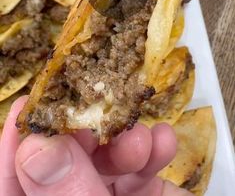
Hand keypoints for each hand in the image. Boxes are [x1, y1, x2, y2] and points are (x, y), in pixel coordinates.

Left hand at [0, 97, 191, 194]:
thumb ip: (68, 195)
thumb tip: (35, 146)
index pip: (11, 184)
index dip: (15, 144)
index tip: (29, 104)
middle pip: (62, 163)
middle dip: (83, 133)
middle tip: (98, 111)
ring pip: (102, 161)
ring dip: (124, 139)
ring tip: (141, 136)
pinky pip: (138, 170)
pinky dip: (152, 152)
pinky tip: (163, 141)